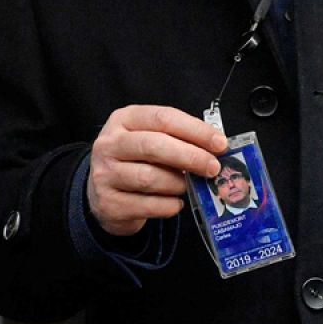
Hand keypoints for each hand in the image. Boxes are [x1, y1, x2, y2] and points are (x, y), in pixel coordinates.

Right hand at [87, 105, 226, 236]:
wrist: (102, 195)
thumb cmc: (135, 162)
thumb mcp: (149, 140)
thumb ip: (176, 140)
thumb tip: (215, 150)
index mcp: (122, 120)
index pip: (162, 118)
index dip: (195, 130)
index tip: (220, 144)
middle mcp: (108, 144)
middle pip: (153, 146)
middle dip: (190, 157)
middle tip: (213, 168)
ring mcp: (104, 174)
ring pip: (150, 178)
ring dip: (178, 184)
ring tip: (187, 186)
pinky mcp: (109, 203)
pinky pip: (149, 205)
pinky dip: (170, 206)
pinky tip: (174, 202)